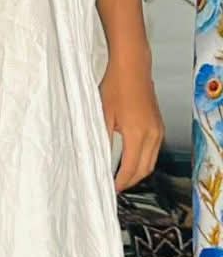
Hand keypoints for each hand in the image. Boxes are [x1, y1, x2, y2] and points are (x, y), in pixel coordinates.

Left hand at [102, 58, 163, 190]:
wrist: (132, 68)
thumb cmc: (115, 87)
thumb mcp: (102, 114)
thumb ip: (102, 138)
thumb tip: (97, 158)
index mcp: (138, 135)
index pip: (132, 168)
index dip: (121, 181)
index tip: (111, 188)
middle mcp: (153, 135)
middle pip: (145, 168)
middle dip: (131, 180)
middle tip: (115, 186)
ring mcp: (158, 130)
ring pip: (151, 160)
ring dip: (138, 171)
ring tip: (121, 176)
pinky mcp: (159, 124)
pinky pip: (153, 150)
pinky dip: (143, 159)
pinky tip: (131, 159)